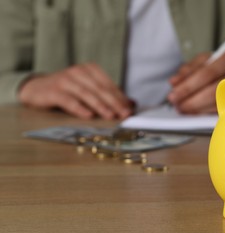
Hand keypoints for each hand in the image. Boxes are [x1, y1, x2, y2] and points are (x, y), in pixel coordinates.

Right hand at [18, 63, 133, 118]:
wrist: (38, 88)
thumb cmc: (69, 90)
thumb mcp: (89, 89)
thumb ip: (109, 95)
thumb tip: (132, 104)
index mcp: (91, 69)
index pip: (109, 85)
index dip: (121, 98)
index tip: (130, 110)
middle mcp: (79, 72)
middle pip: (100, 89)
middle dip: (114, 103)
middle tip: (124, 114)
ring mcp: (65, 80)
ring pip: (86, 94)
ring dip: (100, 106)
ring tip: (110, 116)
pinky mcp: (53, 90)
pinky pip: (69, 100)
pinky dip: (79, 108)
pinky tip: (88, 116)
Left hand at [168, 48, 224, 113]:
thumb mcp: (211, 60)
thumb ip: (191, 68)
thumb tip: (174, 82)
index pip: (207, 72)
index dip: (188, 85)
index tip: (173, 94)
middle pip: (214, 90)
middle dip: (192, 100)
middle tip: (177, 106)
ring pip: (220, 103)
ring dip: (199, 109)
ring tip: (185, 109)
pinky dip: (209, 113)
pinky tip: (199, 113)